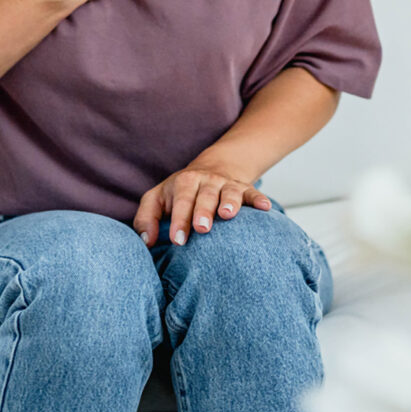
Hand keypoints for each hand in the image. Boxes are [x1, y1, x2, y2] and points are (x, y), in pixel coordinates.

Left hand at [132, 158, 272, 246]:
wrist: (212, 169)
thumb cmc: (179, 194)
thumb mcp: (156, 199)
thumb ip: (146, 219)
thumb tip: (147, 242)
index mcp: (183, 183)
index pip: (180, 201)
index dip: (179, 220)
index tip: (178, 240)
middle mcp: (206, 181)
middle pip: (205, 195)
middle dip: (203, 211)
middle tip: (202, 228)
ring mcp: (226, 184)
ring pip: (229, 191)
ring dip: (229, 202)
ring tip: (228, 215)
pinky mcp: (244, 188)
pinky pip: (253, 193)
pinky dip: (258, 200)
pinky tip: (265, 208)